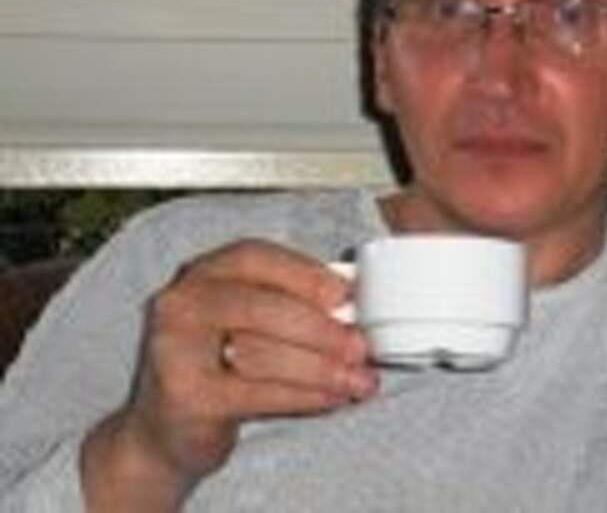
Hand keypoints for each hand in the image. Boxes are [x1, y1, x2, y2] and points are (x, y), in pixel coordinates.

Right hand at [82, 239, 376, 506]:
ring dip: (322, 368)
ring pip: (264, 354)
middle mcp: (181, 305)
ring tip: (358, 379)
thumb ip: (288, 304)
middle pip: (263, 307)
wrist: (164, 432)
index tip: (347, 294)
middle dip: (322, 329)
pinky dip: (304, 396)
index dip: (305, 273)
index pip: (254, 257)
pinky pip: (260, 393)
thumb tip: (353, 307)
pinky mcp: (187, 397)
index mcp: (202, 274)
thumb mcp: (246, 323)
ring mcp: (177, 351)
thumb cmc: (219, 366)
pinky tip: (332, 398)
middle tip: (361, 346)